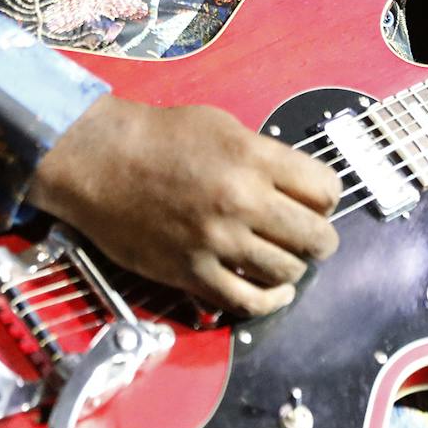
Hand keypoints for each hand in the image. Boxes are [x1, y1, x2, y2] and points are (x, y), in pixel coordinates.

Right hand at [25, 93, 340, 314]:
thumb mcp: (222, 125)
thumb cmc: (157, 137)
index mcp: (253, 158)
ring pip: (288, 271)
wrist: (100, 161)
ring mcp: (217, 241)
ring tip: (284, 257)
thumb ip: (263, 155)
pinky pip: (247, 302)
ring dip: (293, 267)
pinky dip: (270, 301)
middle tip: (309, 235)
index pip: (326, 189)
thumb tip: (295, 185)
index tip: (317, 202)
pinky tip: (274, 291)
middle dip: (319, 238)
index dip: (327, 198)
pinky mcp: (192, 272)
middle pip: (316, 237)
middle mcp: (241, 201)